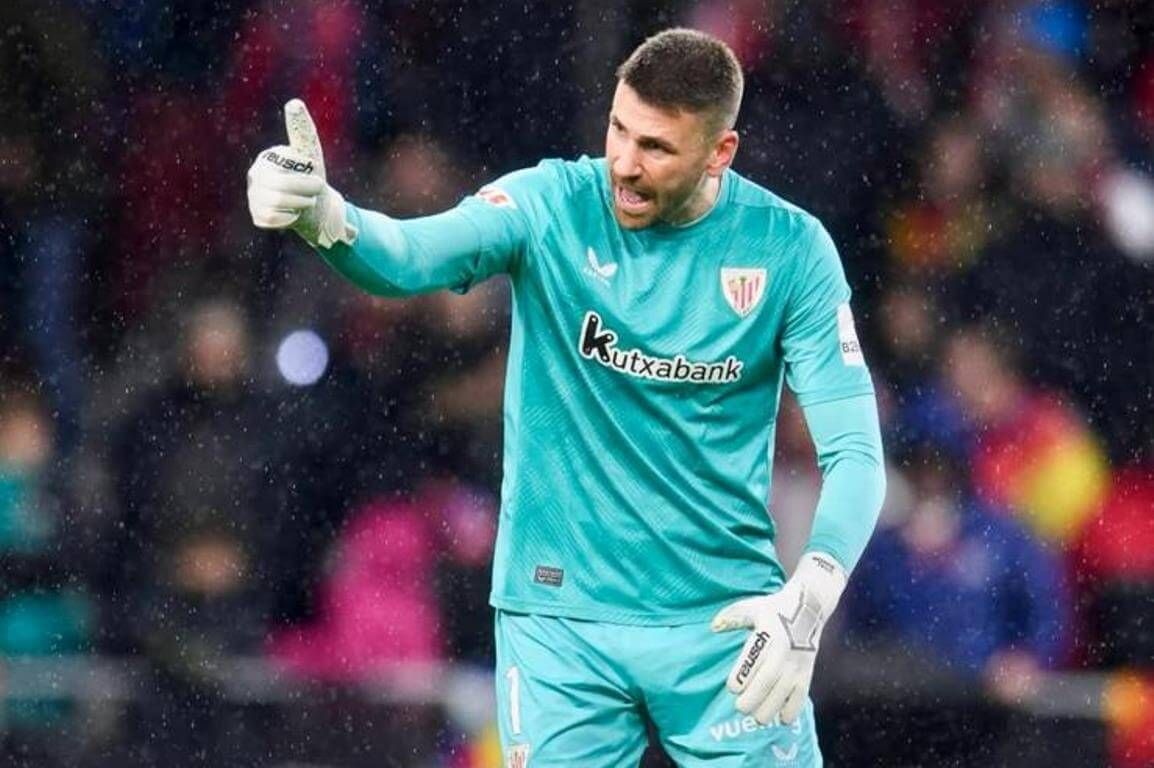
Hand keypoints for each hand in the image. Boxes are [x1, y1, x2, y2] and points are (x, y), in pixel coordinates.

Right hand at [246, 99, 355, 247]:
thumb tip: (294, 103)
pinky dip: (290, 218)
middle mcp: (255, 176)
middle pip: (280, 189)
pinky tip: (293, 213)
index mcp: (267, 159)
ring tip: (305, 200)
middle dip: (306, 191)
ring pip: (277, 204)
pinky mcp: (257, 216)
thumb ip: (302, 130)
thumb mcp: (310, 153)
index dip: (305, 177)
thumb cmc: (312, 177)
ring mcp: (253, 197)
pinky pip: (274, 219)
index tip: (317, 178)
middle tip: (316, 190)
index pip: (285, 166)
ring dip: (300, 204)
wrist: (316, 206)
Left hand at [711, 552, 846, 724]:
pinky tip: (782, 719)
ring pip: (784, 692)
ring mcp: (797, 663)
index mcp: (767, 634)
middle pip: (767, 680)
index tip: (732, 688)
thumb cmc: (773, 609)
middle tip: (740, 708)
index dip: (742, 677)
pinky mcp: (807, 672)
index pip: (753, 659)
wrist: (808, 607)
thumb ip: (732, 617)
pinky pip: (802, 695)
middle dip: (753, 698)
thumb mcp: (752, 607)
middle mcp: (783, 651)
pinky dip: (793, 709)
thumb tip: (714, 626)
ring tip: (757, 718)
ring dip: (770, 708)